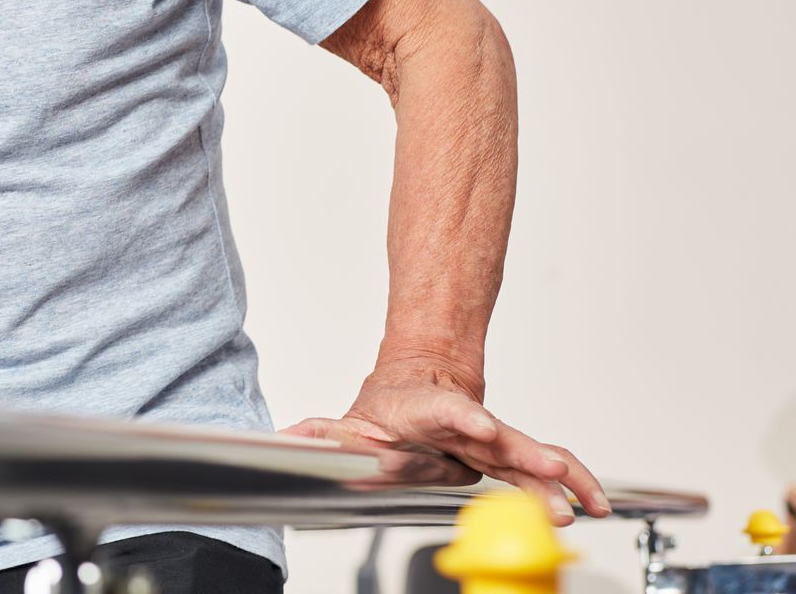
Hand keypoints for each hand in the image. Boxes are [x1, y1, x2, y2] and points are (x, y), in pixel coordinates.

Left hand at [280, 361, 608, 525]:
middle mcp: (467, 425)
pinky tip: (594, 504)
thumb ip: (325, 435)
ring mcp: (491, 440)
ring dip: (558, 477)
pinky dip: (571, 486)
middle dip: (526, 456)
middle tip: (549, 472)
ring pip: (531, 454)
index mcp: (427, 411)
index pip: (444, 411)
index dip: (461, 418)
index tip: (477, 427)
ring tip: (584, 502)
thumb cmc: (391, 408)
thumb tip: (289, 438)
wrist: (424, 377)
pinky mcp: (507, 457)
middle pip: (500, 438)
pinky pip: (545, 472)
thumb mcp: (352, 422)